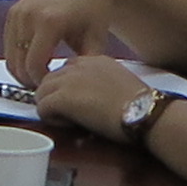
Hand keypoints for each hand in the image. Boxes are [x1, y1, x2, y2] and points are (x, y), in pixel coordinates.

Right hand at [1, 0, 126, 86]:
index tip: (53, 87)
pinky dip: (17, 56)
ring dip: (21, 69)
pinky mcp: (13, 11)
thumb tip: (72, 89)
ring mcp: (18, 12)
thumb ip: (84, 66)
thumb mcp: (95, 41)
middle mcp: (28, 15)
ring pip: (9, 55)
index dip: (41, 82)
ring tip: (41, 75)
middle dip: (30, 79)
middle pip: (18, 62)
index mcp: (49, 22)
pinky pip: (8, 43)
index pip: (34, 65)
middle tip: (45, 86)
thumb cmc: (93, 12)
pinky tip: (35, 60)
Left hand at [28, 54, 143, 139]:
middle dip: (54, 96)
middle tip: (69, 115)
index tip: (77, 103)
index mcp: (94, 60)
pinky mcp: (62, 97)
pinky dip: (51, 118)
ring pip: (41, 92)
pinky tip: (69, 125)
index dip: (67, 88)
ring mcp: (68, 80)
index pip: (67, 69)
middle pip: (50, 79)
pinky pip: (42, 107)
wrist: (145, 112)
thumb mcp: (120, 84)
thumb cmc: (141, 105)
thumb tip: (91, 98)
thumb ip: (100, 84)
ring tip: (69, 120)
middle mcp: (78, 65)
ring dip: (51, 107)